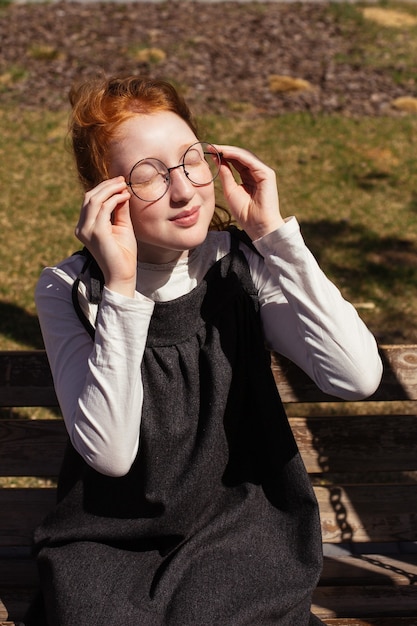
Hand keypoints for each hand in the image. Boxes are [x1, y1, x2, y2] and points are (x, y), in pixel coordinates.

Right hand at [75, 177, 136, 297]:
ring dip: (110, 190)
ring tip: (124, 186)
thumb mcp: (121, 226)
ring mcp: (86, 230)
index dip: (103, 188)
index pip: (89, 201)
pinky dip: (114, 200)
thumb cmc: (123, 254)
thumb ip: (119, 210)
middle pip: (89, 197)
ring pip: (94, 200)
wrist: (123, 274)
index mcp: (85, 226)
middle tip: (122, 180)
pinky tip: (124, 197)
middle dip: (106, 186)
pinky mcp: (96, 233)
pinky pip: (103, 209)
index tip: (119, 182)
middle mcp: (82, 228)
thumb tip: (122, 192)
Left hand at [213, 145, 284, 239]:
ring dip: (229, 150)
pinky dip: (236, 155)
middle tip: (210, 146)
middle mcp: (257, 173)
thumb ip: (225, 174)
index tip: (208, 151)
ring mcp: (263, 172)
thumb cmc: (245, 213)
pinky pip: (249, 160)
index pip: (236, 162)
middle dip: (225, 151)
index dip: (223, 156)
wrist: (258, 226)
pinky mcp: (267, 174)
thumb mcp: (230, 191)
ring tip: (215, 148)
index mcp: (249, 178)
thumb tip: (216, 159)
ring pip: (245, 155)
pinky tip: (225, 153)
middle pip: (240, 156)